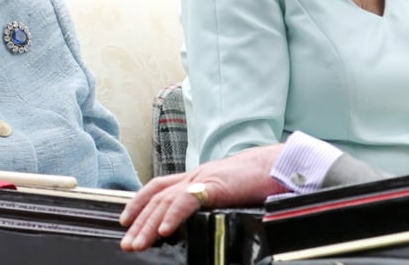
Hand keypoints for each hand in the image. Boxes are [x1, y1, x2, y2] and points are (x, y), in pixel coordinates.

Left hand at [119, 144, 284, 251]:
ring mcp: (204, 178)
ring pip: (166, 201)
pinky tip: (165, 231)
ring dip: (149, 224)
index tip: (126, 220)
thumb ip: (214, 204)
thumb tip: (203, 222)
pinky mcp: (216, 185)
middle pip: (157, 197)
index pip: (159, 186)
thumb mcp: (230, 193)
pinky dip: (173, 215)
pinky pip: (188, 200)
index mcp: (199, 177)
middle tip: (127, 243)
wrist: (282, 165)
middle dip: (138, 221)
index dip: (139, 202)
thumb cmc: (262, 180)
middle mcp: (196, 175)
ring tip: (138, 243)